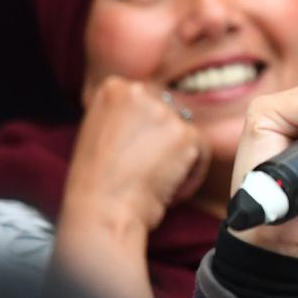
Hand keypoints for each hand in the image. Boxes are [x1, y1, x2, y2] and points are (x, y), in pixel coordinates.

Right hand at [62, 77, 209, 239]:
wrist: (103, 209)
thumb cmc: (95, 183)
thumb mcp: (98, 133)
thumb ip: (123, 116)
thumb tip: (147, 119)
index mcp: (113, 88)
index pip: (146, 100)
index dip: (144, 132)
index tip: (134, 153)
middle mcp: (139, 90)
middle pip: (168, 112)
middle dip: (163, 141)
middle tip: (146, 169)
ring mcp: (164, 111)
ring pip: (185, 132)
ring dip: (178, 158)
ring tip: (156, 182)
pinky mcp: (186, 133)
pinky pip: (201, 151)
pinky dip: (192, 174)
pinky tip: (170, 190)